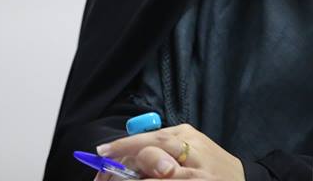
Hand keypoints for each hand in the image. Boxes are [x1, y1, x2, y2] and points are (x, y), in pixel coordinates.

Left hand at [94, 123, 244, 180]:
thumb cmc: (209, 166)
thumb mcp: (191, 148)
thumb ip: (164, 146)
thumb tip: (125, 154)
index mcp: (189, 135)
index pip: (153, 136)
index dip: (124, 145)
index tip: (103, 153)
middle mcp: (195, 152)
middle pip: (156, 150)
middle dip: (132, 161)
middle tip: (112, 173)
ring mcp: (197, 175)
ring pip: (160, 175)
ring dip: (138, 179)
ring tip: (123, 180)